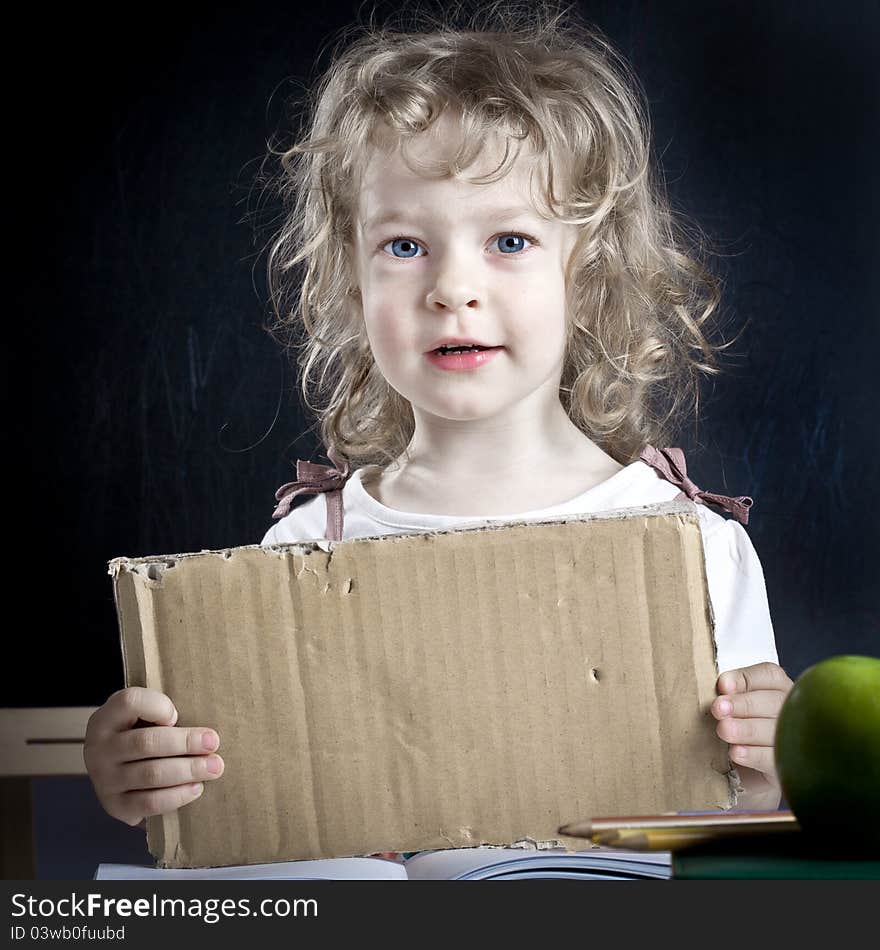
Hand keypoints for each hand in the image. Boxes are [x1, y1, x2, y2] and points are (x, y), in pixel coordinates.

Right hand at [84, 687, 224, 827]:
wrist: (118, 771)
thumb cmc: (141, 734)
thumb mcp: (142, 716)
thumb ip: (162, 712)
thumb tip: (202, 728)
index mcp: (105, 719)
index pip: (130, 702)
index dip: (158, 706)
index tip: (177, 715)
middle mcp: (98, 749)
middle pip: (146, 743)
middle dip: (185, 742)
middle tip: (213, 743)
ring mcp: (104, 780)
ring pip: (151, 774)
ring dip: (188, 770)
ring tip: (214, 767)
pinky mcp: (116, 807)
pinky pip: (150, 802)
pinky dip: (177, 795)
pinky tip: (196, 788)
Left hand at [711, 661, 793, 809]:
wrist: (741, 774)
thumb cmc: (733, 730)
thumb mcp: (729, 709)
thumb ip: (727, 695)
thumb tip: (722, 687)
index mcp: (777, 689)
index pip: (769, 675)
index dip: (746, 678)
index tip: (722, 685)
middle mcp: (791, 711)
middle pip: (774, 702)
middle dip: (744, 704)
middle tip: (718, 708)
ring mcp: (793, 741)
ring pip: (775, 730)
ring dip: (747, 729)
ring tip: (724, 730)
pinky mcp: (786, 768)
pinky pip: (774, 759)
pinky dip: (754, 754)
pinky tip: (736, 752)